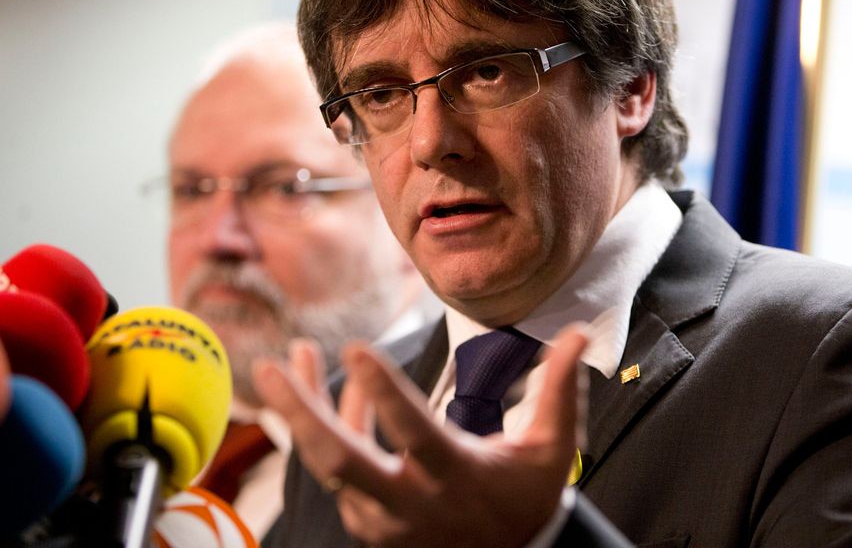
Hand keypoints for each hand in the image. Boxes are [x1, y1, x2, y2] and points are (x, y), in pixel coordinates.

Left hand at [253, 324, 588, 547]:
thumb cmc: (528, 497)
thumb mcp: (550, 449)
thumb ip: (559, 389)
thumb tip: (579, 332)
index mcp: (456, 476)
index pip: (414, 433)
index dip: (383, 392)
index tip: (354, 348)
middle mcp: (410, 501)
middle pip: (340, 460)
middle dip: (300, 413)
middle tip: (269, 367)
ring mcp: (382, 517)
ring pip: (329, 462)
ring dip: (304, 410)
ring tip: (286, 359)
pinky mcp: (368, 521)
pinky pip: (338, 468)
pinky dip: (328, 426)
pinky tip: (323, 390)